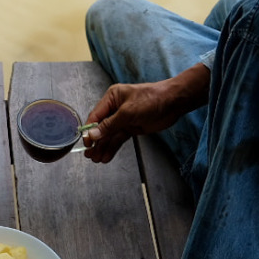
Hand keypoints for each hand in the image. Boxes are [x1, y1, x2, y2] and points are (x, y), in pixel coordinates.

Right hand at [82, 66, 207, 163]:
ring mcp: (124, 119)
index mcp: (112, 98)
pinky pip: (119, 139)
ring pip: (110, 135)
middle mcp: (115, 108)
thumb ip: (109, 125)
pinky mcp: (132, 128)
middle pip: (101, 127)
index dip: (89, 130)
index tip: (86, 143)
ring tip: (96, 160)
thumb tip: (93, 134)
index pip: (96, 115)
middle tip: (89, 155)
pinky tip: (107, 156)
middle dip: (96, 142)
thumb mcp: (127, 112)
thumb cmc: (151, 99)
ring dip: (103, 147)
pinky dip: (113, 148)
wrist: (173, 103)